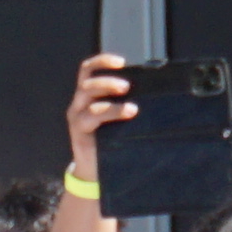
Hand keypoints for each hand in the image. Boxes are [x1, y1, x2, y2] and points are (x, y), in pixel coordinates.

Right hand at [62, 52, 138, 174]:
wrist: (93, 170)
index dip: (102, 62)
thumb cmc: (109, 140)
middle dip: (108, 80)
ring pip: (89, 97)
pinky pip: (91, 116)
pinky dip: (111, 112)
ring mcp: (77, 115)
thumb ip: (126, 103)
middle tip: (127, 86)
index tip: (122, 62)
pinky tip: (127, 113)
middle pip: (87, 81)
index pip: (88, 70)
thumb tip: (155, 90)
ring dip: (110, 96)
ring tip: (131, 106)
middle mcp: (79, 102)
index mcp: (87, 95)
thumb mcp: (116, 118)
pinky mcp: (78, 130)